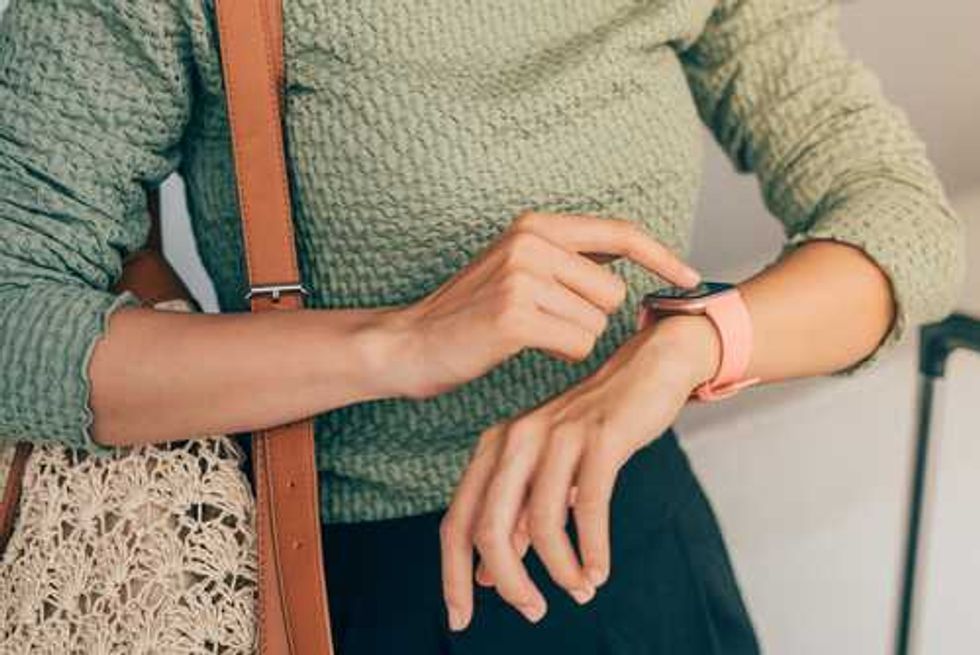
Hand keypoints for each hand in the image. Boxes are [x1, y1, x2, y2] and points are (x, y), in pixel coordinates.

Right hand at [374, 210, 699, 398]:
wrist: (411, 342)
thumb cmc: (470, 313)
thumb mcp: (517, 267)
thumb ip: (568, 259)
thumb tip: (629, 268)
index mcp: (536, 225)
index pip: (619, 233)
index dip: (661, 256)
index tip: (690, 276)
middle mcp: (532, 241)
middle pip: (612, 291)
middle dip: (590, 316)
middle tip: (543, 321)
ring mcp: (523, 276)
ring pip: (596, 321)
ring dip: (571, 337)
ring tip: (526, 332)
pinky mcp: (516, 315)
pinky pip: (577, 343)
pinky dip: (558, 353)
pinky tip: (521, 346)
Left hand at [438, 314, 720, 629]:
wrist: (644, 372)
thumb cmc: (592, 429)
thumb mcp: (545, 473)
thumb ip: (514, 519)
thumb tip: (486, 577)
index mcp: (493, 448)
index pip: (457, 522)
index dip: (452, 576)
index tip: (460, 620)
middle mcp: (516, 440)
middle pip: (490, 528)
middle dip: (509, 582)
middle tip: (533, 612)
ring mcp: (557, 437)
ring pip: (541, 523)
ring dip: (560, 569)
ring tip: (580, 590)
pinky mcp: (600, 438)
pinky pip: (590, 507)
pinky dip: (593, 549)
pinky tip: (599, 572)